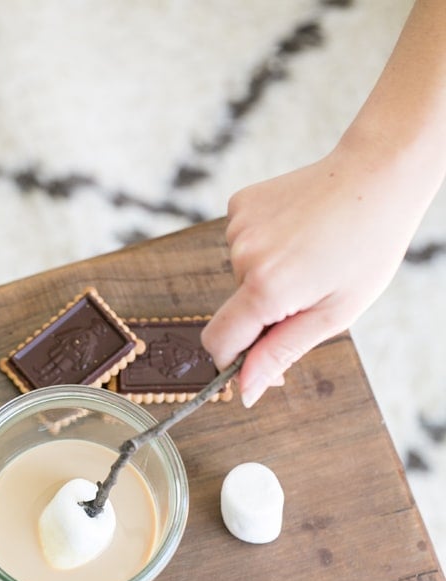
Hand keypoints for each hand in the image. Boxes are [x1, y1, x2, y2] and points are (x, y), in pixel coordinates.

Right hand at [201, 141, 422, 406]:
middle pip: (235, 311)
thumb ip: (281, 353)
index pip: (218, 343)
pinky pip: (242, 245)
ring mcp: (237, 226)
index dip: (234, 361)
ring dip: (267, 278)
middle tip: (311, 293)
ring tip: (309, 256)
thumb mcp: (334, 314)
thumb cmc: (367, 246)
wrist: (377, 175)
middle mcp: (243, 256)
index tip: (259, 361)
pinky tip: (296, 233)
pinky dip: (264, 249)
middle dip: (264, 314)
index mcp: (266, 289)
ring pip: (240, 277)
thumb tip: (246, 390)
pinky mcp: (239, 204)